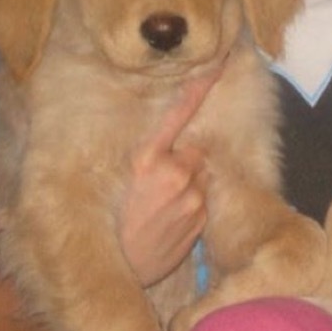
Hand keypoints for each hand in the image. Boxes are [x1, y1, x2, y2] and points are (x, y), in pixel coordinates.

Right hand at [119, 76, 213, 287]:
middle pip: (190, 149)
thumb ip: (145, 157)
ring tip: (157, 208)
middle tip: (154, 186)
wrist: (118, 271)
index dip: (202, 84)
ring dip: (185, 184)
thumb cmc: (110, 224)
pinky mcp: (200, 215)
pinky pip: (200, 198)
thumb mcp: (116, 181)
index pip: (180, 111)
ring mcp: (191, 194)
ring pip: (197, 174)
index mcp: (144, 158)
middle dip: (180, 159)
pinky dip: (189, 204)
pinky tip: (167, 221)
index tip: (220, 59)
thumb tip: (165, 145)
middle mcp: (173, 171)